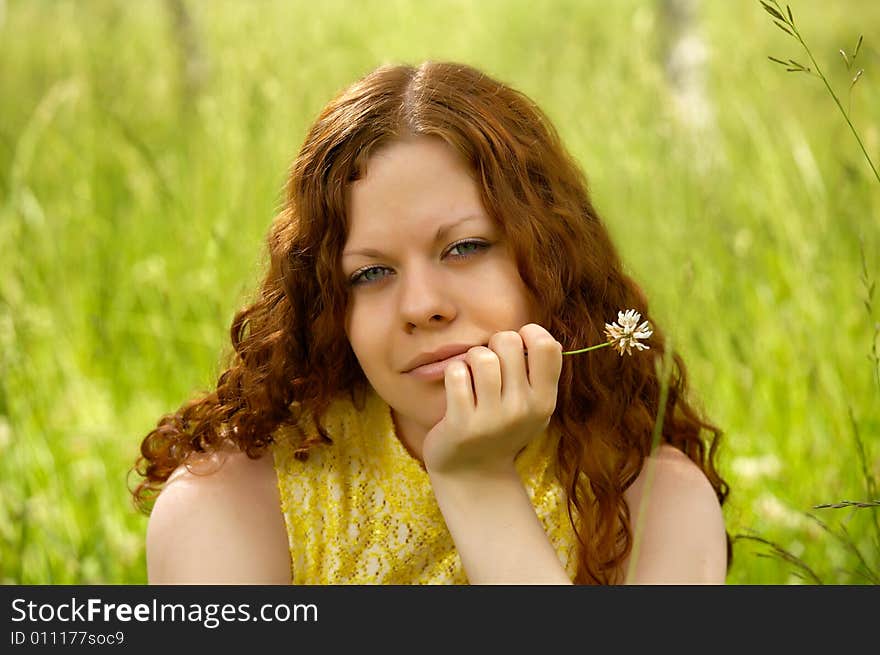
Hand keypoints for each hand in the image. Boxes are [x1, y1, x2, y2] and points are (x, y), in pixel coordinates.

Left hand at [422, 323, 562, 475]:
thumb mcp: (533, 407)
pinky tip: (457, 389)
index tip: (516, 348)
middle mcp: (523, 409)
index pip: (547, 345)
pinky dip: (453, 374)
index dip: (528, 334)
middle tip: (489, 365)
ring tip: (471, 377)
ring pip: (480, 356)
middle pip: (508, 341)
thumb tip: (538, 334)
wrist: (472, 473)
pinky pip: (456, 373)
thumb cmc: (501, 428)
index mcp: (545, 400)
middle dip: (494, 344)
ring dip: (470, 359)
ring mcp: (492, 418)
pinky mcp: (462, 424)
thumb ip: (541, 374)